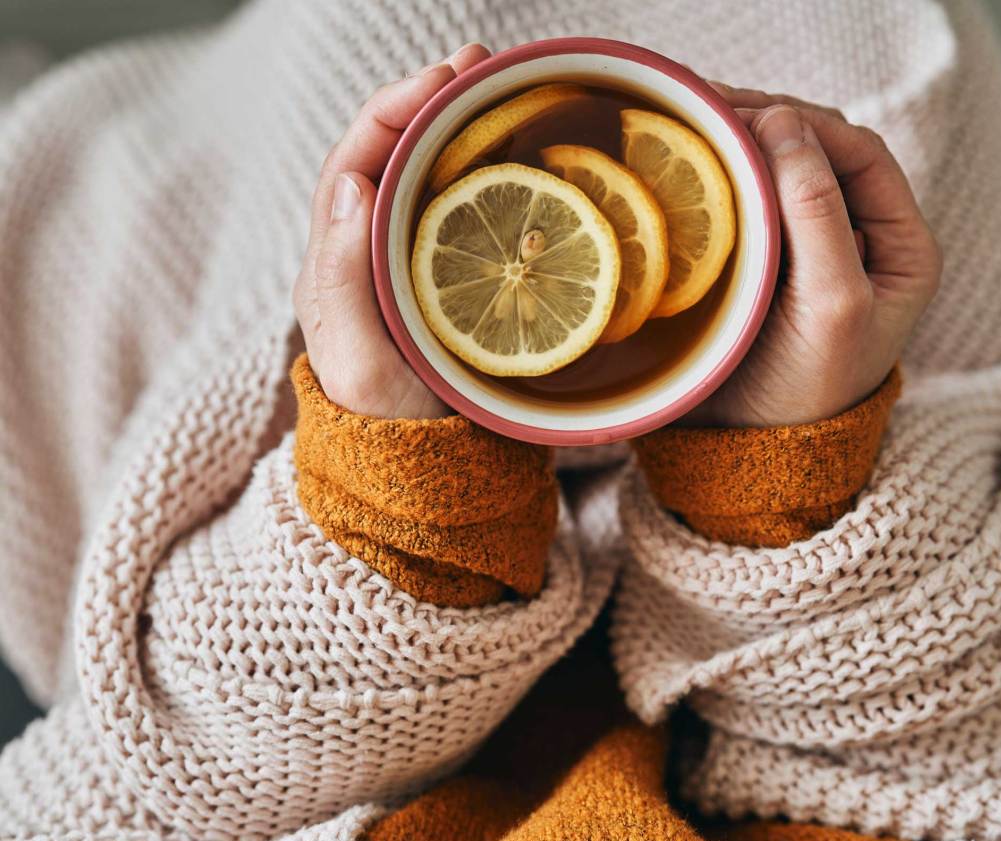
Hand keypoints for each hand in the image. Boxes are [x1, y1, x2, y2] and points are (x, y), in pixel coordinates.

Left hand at [292, 43, 490, 418]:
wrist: (432, 477)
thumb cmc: (391, 430)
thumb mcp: (361, 365)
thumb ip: (343, 282)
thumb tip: (351, 183)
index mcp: (337, 263)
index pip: (356, 162)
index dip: (395, 111)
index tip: (442, 81)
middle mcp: (370, 252)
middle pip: (393, 155)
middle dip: (433, 101)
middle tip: (482, 64)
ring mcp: (414, 264)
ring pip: (430, 177)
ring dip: (463, 127)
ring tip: (504, 87)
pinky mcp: (455, 280)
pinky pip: (467, 212)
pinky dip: (492, 172)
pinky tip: (524, 154)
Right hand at [691, 85, 941, 426]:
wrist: (754, 454)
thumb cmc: (807, 392)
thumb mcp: (832, 305)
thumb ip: (818, 216)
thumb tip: (785, 124)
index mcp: (901, 246)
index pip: (861, 156)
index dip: (809, 125)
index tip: (749, 115)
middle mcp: (861, 239)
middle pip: (819, 153)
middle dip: (769, 123)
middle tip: (707, 107)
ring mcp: (809, 250)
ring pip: (781, 173)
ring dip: (742, 144)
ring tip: (692, 124)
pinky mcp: (765, 264)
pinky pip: (748, 204)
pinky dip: (723, 178)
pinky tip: (690, 165)